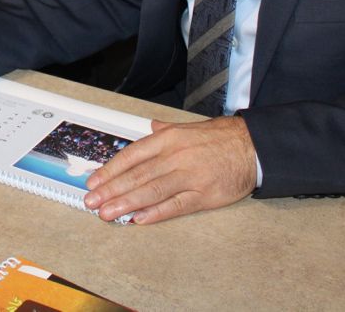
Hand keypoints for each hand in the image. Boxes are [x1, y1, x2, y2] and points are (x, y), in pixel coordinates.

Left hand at [83, 116, 256, 223]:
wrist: (252, 146)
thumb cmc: (220, 137)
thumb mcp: (188, 127)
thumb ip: (165, 131)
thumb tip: (149, 126)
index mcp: (168, 139)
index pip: (131, 156)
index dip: (110, 170)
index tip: (94, 181)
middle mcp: (174, 156)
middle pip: (136, 176)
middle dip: (111, 190)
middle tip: (92, 201)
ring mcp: (188, 176)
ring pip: (151, 192)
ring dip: (126, 204)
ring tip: (107, 213)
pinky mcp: (203, 195)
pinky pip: (175, 206)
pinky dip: (156, 213)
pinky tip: (139, 219)